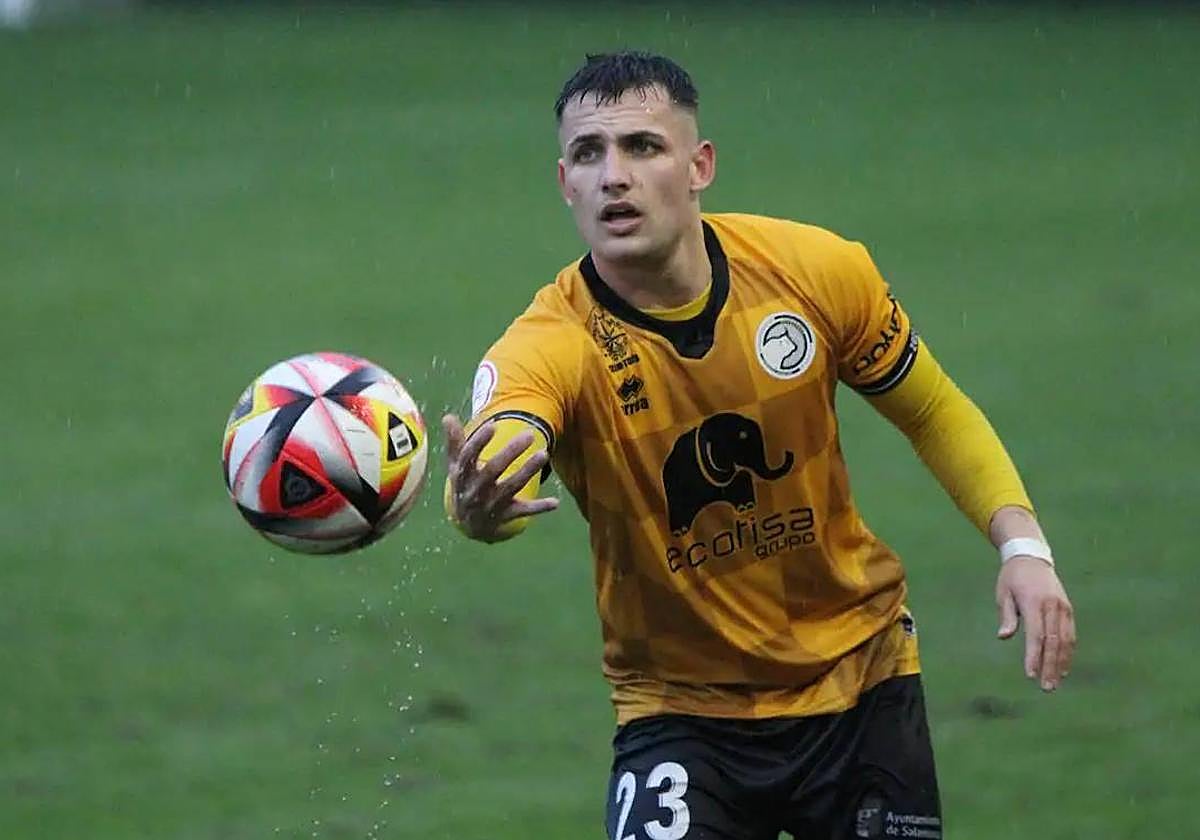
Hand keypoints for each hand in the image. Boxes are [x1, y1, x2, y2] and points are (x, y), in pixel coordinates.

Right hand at [442, 414, 558, 541]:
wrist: (469, 525)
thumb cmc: (465, 485)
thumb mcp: (457, 466)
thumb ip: (454, 442)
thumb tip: (448, 417)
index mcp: (462, 476)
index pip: (468, 457)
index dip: (479, 441)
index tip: (492, 425)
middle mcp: (476, 491)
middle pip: (492, 470)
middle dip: (510, 452)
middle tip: (530, 434)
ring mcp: (492, 504)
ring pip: (511, 487)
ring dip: (527, 471)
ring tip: (544, 454)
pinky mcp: (507, 515)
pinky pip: (524, 511)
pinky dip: (539, 508)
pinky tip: (555, 502)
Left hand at [996, 556, 1075, 691]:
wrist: (1031, 557)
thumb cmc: (1012, 578)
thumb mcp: (1003, 593)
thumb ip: (1006, 615)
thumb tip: (1003, 637)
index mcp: (1034, 602)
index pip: (1036, 635)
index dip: (1034, 656)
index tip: (1030, 674)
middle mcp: (1052, 606)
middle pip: (1053, 642)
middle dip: (1050, 666)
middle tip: (1046, 687)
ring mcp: (1063, 608)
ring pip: (1065, 641)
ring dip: (1061, 663)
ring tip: (1055, 682)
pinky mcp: (1068, 609)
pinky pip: (1070, 634)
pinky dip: (1068, 652)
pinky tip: (1063, 667)